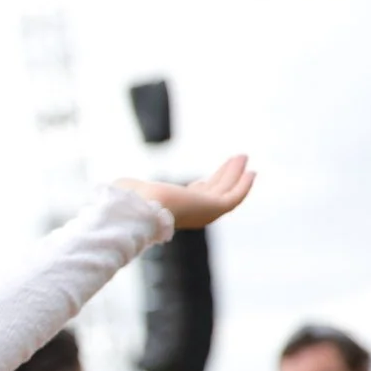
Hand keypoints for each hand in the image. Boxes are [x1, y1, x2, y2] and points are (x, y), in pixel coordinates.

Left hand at [114, 155, 255, 229]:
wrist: (140, 209)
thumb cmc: (129, 201)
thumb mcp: (131, 190)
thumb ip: (131, 188)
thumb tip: (120, 184)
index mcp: (173, 210)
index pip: (192, 200)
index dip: (202, 187)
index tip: (206, 179)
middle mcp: (191, 214)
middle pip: (212, 193)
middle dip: (223, 177)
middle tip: (234, 161)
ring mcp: (204, 212)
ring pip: (225, 191)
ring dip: (235, 174)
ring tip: (242, 156)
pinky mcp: (214, 209)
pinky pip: (235, 196)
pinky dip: (244, 184)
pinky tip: (251, 172)